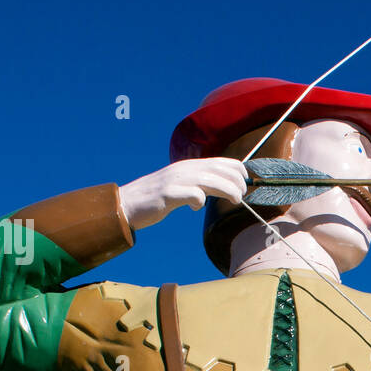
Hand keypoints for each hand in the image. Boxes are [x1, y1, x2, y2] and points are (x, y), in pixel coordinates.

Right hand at [118, 158, 249, 230]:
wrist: (127, 204)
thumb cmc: (157, 198)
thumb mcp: (181, 185)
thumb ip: (199, 184)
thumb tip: (221, 189)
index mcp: (190, 166)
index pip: (221, 162)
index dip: (237, 171)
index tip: (244, 184)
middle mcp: (184, 169)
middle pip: (219, 170)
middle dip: (236, 182)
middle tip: (241, 196)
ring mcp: (175, 180)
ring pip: (209, 180)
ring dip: (227, 190)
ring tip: (235, 200)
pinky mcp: (167, 194)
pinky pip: (191, 194)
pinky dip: (198, 200)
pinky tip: (195, 208)